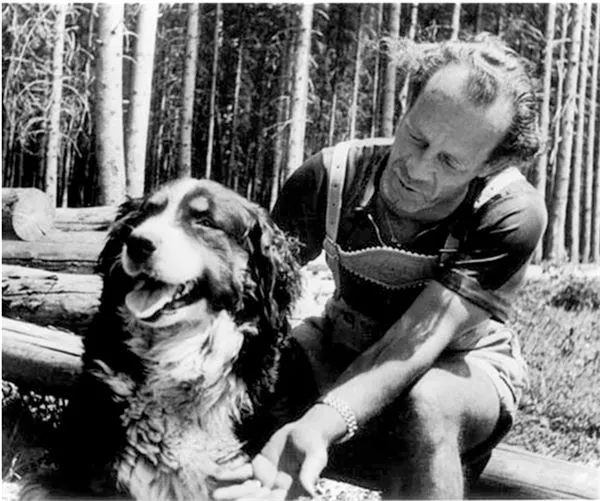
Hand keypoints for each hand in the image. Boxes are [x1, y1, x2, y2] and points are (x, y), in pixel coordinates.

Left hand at [212, 419, 328, 499]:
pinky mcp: (258, 466)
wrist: (307, 430)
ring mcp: (265, 479)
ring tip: (215, 495)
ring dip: (231, 492)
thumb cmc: (315, 445)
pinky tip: (217, 475)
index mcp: (291, 493)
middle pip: (256, 499)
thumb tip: (310, 491)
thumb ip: (310, 473)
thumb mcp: (315, 457)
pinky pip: (242, 472)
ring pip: (246, 489)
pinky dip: (231, 474)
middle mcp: (276, 490)